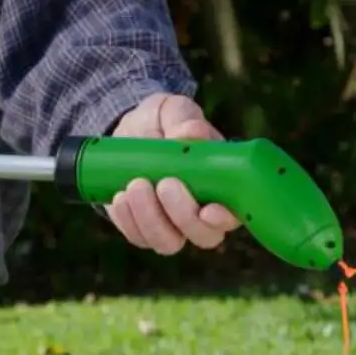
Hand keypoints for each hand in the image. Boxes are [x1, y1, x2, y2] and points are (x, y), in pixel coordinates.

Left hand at [105, 93, 239, 254]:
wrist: (128, 132)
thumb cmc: (162, 122)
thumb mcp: (174, 111)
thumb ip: (186, 120)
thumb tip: (191, 135)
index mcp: (224, 186)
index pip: (235, 215)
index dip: (224, 219)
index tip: (208, 209)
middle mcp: (202, 214)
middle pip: (204, 236)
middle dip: (183, 215)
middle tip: (165, 182)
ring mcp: (172, 227)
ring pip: (168, 243)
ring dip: (150, 218)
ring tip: (136, 184)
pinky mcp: (143, 230)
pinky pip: (138, 237)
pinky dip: (128, 219)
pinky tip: (120, 195)